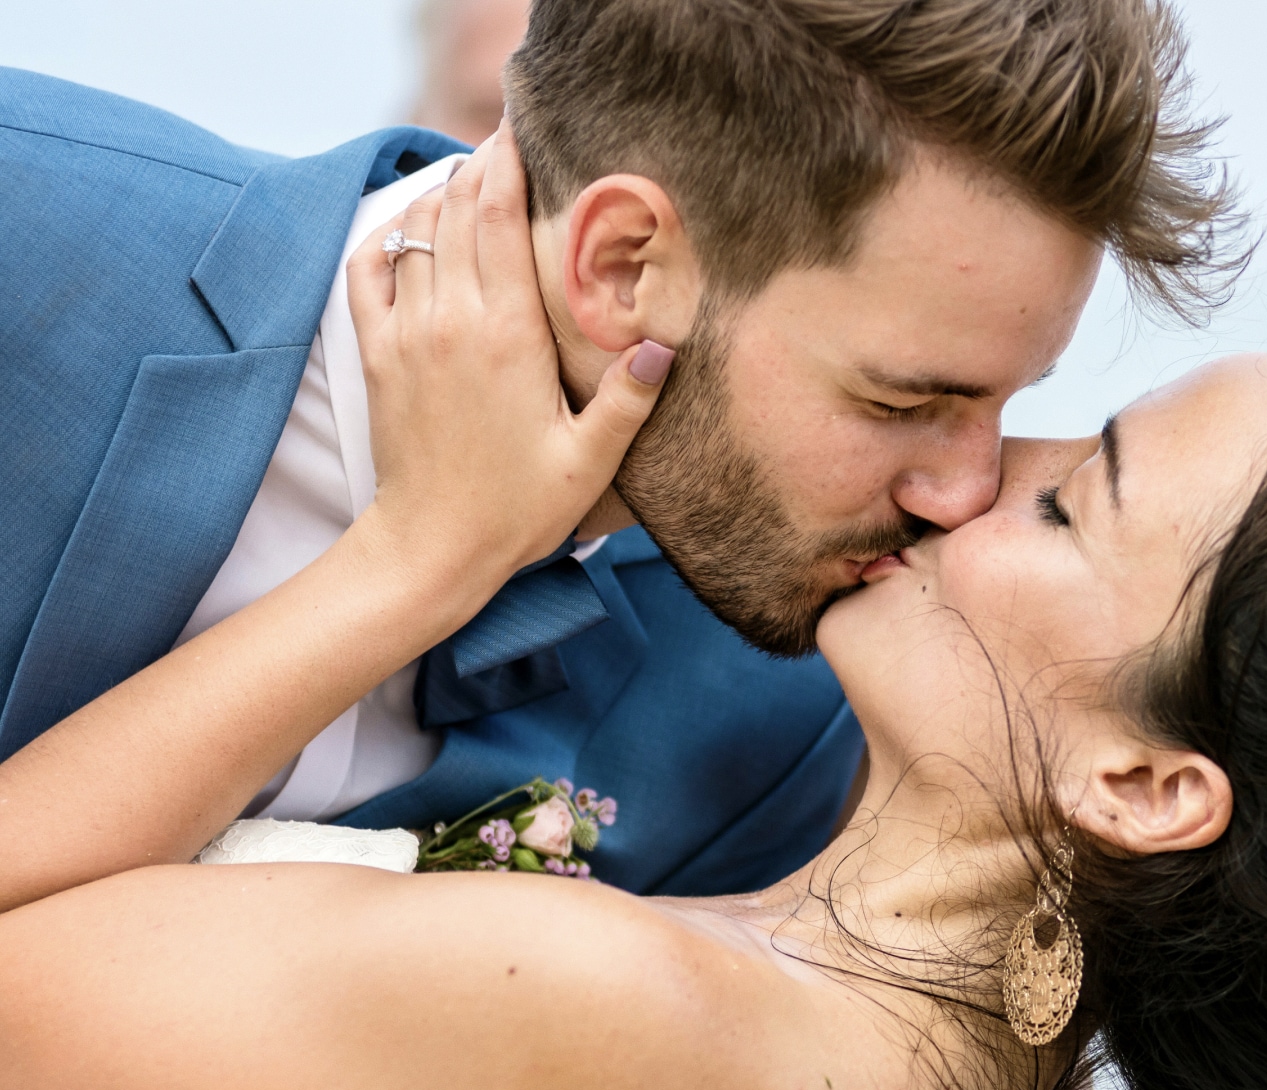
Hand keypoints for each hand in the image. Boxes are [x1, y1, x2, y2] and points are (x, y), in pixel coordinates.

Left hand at [345, 124, 674, 600]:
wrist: (431, 548)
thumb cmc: (515, 510)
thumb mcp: (589, 463)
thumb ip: (628, 401)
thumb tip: (665, 345)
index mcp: (507, 335)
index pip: (501, 217)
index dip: (511, 162)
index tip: (525, 131)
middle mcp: (451, 319)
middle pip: (458, 208)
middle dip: (480, 166)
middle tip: (505, 143)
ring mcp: (407, 333)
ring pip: (416, 231)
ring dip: (441, 195)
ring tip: (469, 179)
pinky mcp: (378, 354)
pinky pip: (369, 269)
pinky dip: (387, 237)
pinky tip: (409, 230)